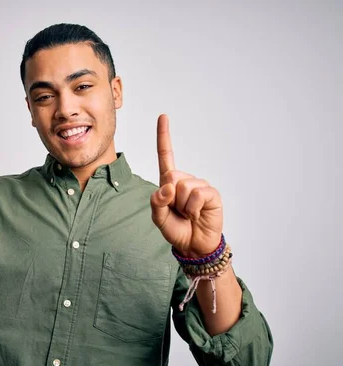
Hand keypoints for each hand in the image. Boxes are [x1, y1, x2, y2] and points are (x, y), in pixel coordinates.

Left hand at [150, 114, 222, 257]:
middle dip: (170, 197)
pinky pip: (197, 194)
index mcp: (169, 182)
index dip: (164, 136)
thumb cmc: (176, 229)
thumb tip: (168, 187)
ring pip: (183, 186)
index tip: (163, 116)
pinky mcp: (212, 193)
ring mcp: (199, 186)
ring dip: (182, 205)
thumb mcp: (158, 217)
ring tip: (188, 214)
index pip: (166, 156)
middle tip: (178, 211)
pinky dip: (193, 208)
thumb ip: (157, 202)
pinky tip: (197, 214)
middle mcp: (185, 180)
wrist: (193, 245)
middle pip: (171, 176)